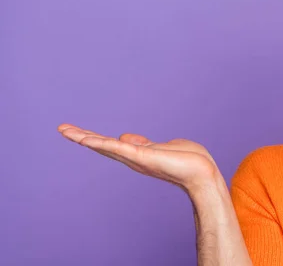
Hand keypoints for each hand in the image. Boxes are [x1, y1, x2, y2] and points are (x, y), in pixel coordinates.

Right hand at [58, 124, 221, 193]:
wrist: (201, 173)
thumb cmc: (187, 161)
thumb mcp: (161, 147)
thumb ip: (142, 143)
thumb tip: (124, 137)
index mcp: (137, 154)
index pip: (110, 145)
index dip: (94, 138)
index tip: (76, 131)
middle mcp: (133, 158)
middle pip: (102, 146)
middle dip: (82, 137)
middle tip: (62, 128)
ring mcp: (136, 158)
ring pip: (105, 146)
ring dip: (85, 138)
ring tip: (66, 131)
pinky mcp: (141, 157)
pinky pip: (118, 148)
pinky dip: (102, 144)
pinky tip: (87, 139)